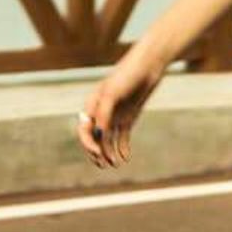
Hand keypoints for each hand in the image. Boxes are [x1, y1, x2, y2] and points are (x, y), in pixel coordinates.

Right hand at [74, 44, 166, 167]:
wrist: (148, 66)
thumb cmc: (127, 76)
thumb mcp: (113, 93)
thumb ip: (104, 113)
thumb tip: (99, 134)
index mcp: (92, 104)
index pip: (84, 129)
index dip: (88, 143)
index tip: (97, 153)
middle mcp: (101, 112)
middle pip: (94, 138)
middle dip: (97, 152)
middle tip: (104, 164)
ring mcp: (114, 116)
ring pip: (107, 140)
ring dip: (109, 153)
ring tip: (116, 165)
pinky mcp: (127, 118)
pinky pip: (122, 137)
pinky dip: (122, 148)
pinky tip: (125, 158)